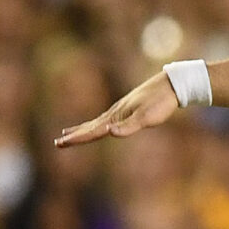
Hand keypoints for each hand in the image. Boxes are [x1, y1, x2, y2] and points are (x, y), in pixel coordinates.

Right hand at [54, 72, 179, 146]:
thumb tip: (109, 132)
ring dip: (81, 129)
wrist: (171, 85)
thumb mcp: (146, 117)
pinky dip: (96, 125)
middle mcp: (114, 113)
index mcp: (116, 117)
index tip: (61, 143)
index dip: (77, 138)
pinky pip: (106, 120)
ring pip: (95, 123)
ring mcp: (120, 110)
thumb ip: (128, 126)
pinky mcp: (127, 109)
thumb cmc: (160, 103)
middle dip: (74, 136)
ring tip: (67, 133)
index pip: (93, 131)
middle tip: (57, 143)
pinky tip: (99, 125)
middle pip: (90, 127)